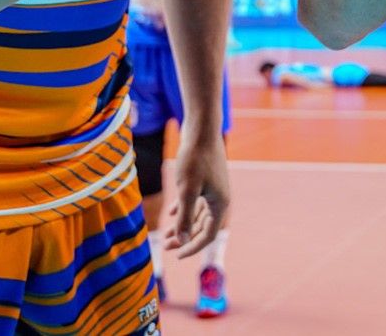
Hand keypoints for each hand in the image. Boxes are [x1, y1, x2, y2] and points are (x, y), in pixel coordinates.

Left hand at [162, 131, 230, 257]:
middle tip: (165, 246)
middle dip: (185, 237)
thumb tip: (182, 241)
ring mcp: (213, 188)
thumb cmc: (195, 159)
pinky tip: (172, 213)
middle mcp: (219, 198)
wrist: (201, 129)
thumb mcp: (187, 190)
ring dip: (183, 225)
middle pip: (203, 226)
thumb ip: (185, 217)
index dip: (192, 247)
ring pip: (197, 214)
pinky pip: (195, 201)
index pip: (208, 235)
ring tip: (166, 234)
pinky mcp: (205, 179)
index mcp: (220, 204)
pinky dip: (184, 209)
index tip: (176, 255)